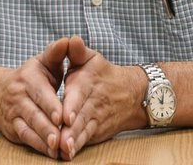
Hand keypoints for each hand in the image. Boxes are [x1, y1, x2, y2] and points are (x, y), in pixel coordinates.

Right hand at [0, 37, 68, 157]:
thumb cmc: (33, 76)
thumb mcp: (44, 61)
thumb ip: (58, 53)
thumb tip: (69, 39)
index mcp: (28, 78)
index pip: (40, 92)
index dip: (51, 105)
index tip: (62, 116)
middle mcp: (18, 96)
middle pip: (34, 113)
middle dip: (48, 126)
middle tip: (61, 137)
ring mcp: (14, 114)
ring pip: (29, 128)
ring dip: (43, 139)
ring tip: (57, 148)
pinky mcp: (12, 129)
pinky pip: (26, 139)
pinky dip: (39, 147)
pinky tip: (52, 153)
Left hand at [58, 36, 143, 159]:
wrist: (133, 94)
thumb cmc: (103, 73)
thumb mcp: (91, 58)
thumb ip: (77, 51)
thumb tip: (72, 39)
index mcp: (88, 82)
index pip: (79, 94)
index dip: (73, 106)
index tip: (65, 116)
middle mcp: (93, 102)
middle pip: (81, 116)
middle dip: (71, 128)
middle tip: (60, 139)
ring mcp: (96, 118)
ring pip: (85, 131)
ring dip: (75, 141)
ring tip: (64, 150)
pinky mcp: (97, 131)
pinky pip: (87, 140)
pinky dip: (79, 147)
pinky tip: (69, 155)